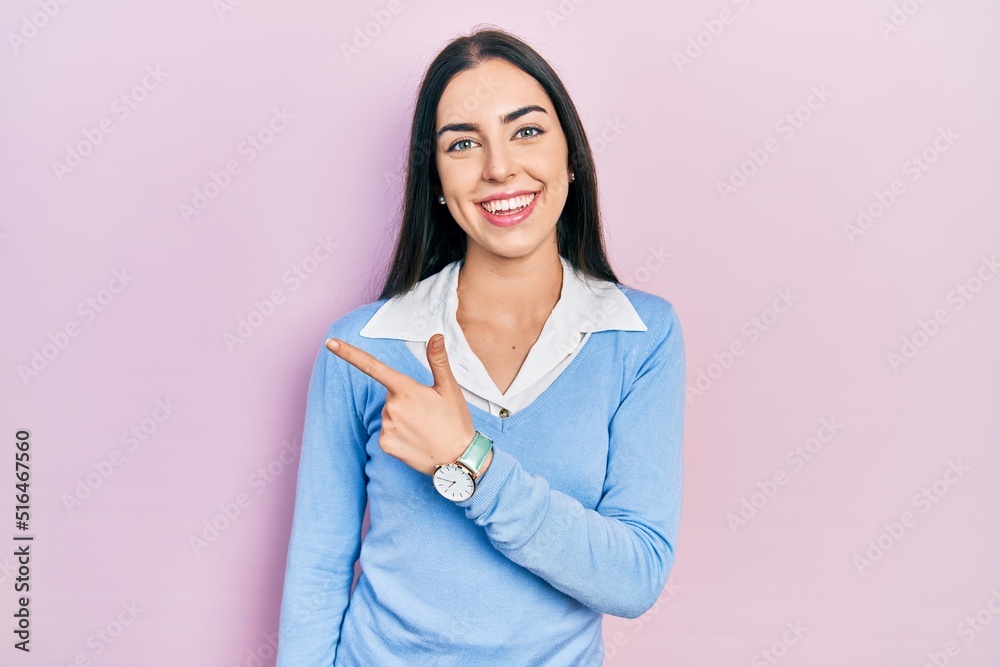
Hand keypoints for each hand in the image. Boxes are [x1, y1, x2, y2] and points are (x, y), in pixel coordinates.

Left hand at [326, 333, 476, 475]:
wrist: (458, 459)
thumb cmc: (455, 421)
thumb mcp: (449, 388)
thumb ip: (438, 360)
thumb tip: (435, 335)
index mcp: (406, 389)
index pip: (372, 366)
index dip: (349, 353)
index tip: (330, 342)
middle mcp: (392, 407)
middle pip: (390, 395)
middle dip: (405, 399)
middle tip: (428, 412)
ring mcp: (387, 427)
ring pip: (389, 413)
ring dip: (403, 417)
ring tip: (425, 427)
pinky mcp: (385, 444)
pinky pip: (387, 432)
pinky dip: (399, 434)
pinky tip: (416, 439)